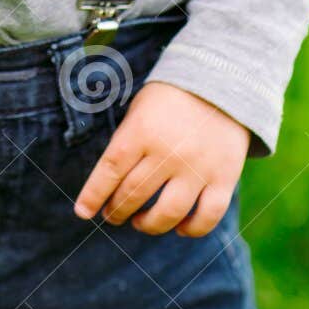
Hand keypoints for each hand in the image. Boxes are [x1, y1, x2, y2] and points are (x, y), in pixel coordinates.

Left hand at [73, 80, 249, 235]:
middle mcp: (170, 151)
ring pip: (168, 213)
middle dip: (117, 210)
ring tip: (140, 222)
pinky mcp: (225, 177)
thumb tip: (108, 185)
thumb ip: (126, 144)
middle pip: (134, 194)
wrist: (221, 80)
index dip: (93, 195)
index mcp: (143, 130)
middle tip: (112, 215)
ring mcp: (199, 167)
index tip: (83, 212)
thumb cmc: (170, 98)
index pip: (111, 169)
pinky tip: (180, 228)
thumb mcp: (140, 110)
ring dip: (149, 225)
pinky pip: (207, 216)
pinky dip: (192, 229)